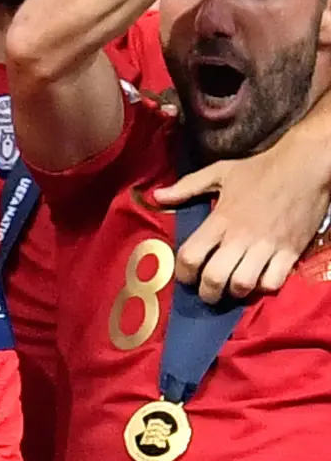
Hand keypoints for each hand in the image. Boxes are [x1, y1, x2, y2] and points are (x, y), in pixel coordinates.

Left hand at [155, 125, 330, 301]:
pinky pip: (273, 283)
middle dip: (206, 292)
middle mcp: (240, 236)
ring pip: (243, 285)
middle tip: (207, 290)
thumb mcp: (219, 172)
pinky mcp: (290, 253)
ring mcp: (266, 247)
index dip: (183, 273)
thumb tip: (157, 197)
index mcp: (221, 218)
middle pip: (215, 278)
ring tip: (232, 285)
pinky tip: (259, 278)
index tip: (185, 276)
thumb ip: (187, 187)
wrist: (302, 167)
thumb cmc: (258, 170)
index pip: (191, 255)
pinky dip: (264, 286)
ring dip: (235, 291)